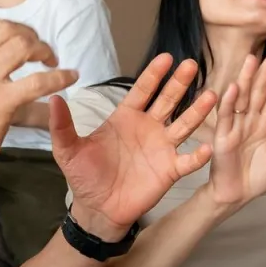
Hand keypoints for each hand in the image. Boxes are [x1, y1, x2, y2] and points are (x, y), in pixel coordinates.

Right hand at [0, 13, 78, 183]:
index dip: (5, 24)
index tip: (16, 38)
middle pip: (5, 29)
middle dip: (28, 35)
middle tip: (38, 51)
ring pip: (21, 46)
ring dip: (43, 50)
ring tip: (50, 61)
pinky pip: (36, 81)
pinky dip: (58, 76)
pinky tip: (69, 78)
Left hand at [50, 53, 217, 238]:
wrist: (97, 209)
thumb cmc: (84, 177)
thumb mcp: (68, 150)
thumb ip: (63, 125)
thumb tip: (53, 98)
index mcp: (126, 118)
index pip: (143, 91)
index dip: (154, 75)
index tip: (167, 58)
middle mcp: (148, 128)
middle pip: (168, 101)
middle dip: (180, 83)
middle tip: (192, 64)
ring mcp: (161, 148)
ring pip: (184, 125)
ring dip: (198, 111)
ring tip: (212, 95)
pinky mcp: (169, 170)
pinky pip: (188, 161)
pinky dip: (198, 155)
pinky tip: (207, 146)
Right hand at [204, 50, 265, 209]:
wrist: (238, 196)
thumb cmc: (257, 178)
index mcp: (265, 126)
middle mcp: (250, 122)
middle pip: (257, 92)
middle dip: (264, 73)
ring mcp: (235, 127)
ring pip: (242, 98)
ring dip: (246, 79)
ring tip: (252, 59)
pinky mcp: (222, 136)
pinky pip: (226, 116)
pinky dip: (229, 102)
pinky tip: (234, 86)